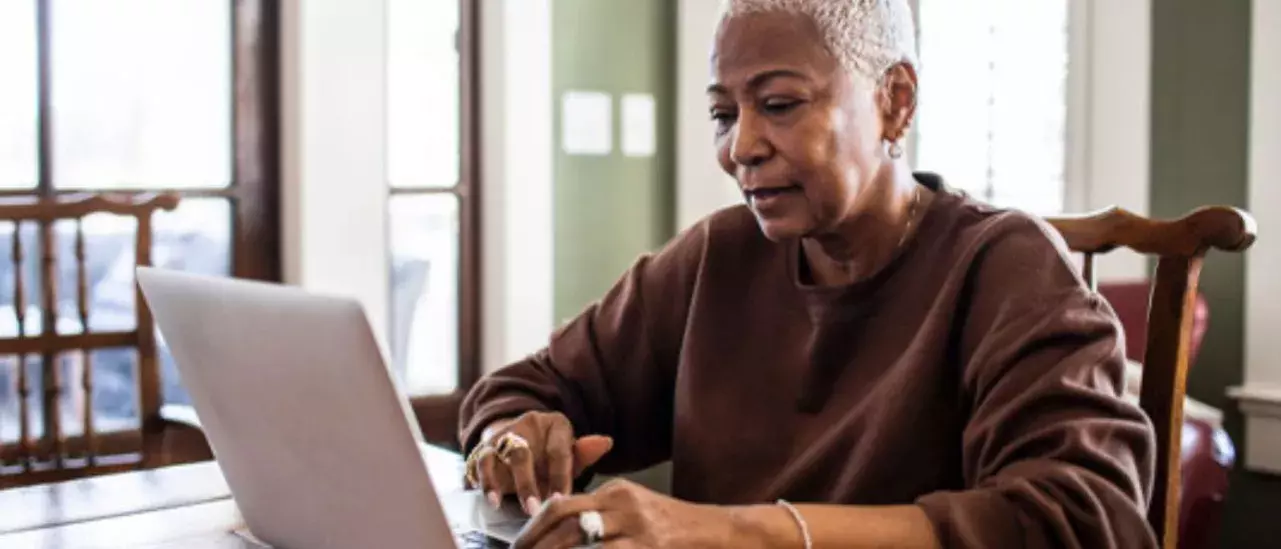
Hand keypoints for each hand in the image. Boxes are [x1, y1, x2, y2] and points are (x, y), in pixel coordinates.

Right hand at [468, 411, 612, 514]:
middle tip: (534, 509)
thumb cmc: (551, 453)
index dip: (560, 477)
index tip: (561, 500)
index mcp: (556, 424)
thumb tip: (606, 442)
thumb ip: (584, 453)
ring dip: (500, 481)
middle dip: (528, 483)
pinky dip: (484, 481)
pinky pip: (481, 461)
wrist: (520, 438)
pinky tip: (490, 500)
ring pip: (500, 454)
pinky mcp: (486, 447)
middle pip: (525, 452)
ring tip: (501, 505)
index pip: (559, 451)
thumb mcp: (569, 453)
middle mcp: (528, 424)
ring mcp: (505, 434)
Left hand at [513, 478, 736, 548]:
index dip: (533, 529)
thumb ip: (600, 511)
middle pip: (564, 521)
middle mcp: (623, 506)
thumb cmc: (673, 526)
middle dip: (535, 543)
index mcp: (616, 492)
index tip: (518, 546)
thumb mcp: (636, 506)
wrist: (719, 532)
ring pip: (580, 542)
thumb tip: (556, 518)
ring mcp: (636, 530)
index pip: (561, 506)